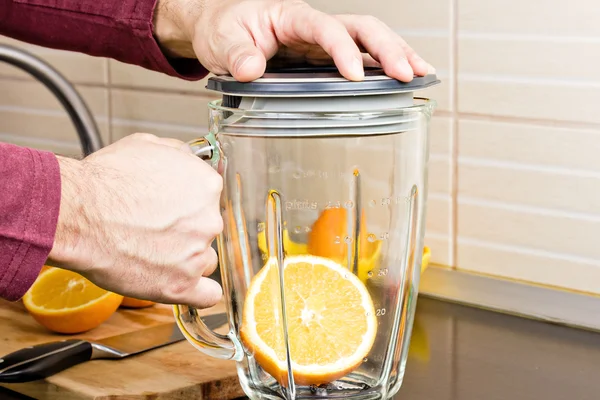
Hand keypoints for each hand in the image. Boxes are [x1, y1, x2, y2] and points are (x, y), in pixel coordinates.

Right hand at [48, 133, 222, 308]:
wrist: (78, 213)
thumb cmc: (104, 180)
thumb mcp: (146, 145)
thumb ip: (177, 154)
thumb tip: (188, 158)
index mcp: (207, 186)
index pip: (208, 198)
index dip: (186, 202)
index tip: (169, 207)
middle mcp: (209, 220)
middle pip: (206, 228)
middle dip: (184, 229)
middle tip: (153, 228)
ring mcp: (197, 254)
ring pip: (203, 259)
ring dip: (185, 258)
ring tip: (153, 253)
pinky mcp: (180, 285)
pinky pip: (207, 295)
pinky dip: (200, 292)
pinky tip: (185, 284)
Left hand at [154, 0, 434, 81]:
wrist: (221, 27)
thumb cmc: (223, 28)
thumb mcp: (222, 40)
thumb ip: (237, 54)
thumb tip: (252, 68)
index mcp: (290, 16)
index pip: (324, 27)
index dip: (342, 50)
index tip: (354, 76)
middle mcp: (313, 26)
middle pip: (361, 27)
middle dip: (387, 49)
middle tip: (407, 75)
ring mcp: (322, 42)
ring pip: (369, 39)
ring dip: (397, 54)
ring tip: (422, 74)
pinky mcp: (325, 58)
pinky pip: (361, 56)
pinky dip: (384, 66)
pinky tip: (403, 77)